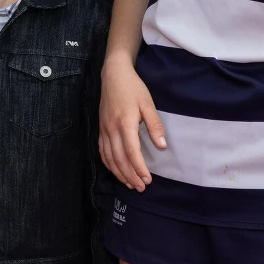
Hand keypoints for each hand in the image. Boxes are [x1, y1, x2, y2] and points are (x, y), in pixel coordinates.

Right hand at [98, 54, 164, 191]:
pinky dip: (108, 163)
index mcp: (125, 123)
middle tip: (140, 188)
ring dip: (119, 173)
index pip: (131, 152)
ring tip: (129, 184)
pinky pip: (102, 150)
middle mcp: (111, 129)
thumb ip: (155, 125)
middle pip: (119, 159)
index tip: (148, 180)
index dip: (139, 168)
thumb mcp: (148, 104)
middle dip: (130, 176)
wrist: (113, 75)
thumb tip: (162, 146)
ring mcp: (104, 129)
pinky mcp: (100, 128)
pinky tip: (115, 170)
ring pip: (109, 157)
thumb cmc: (133, 88)